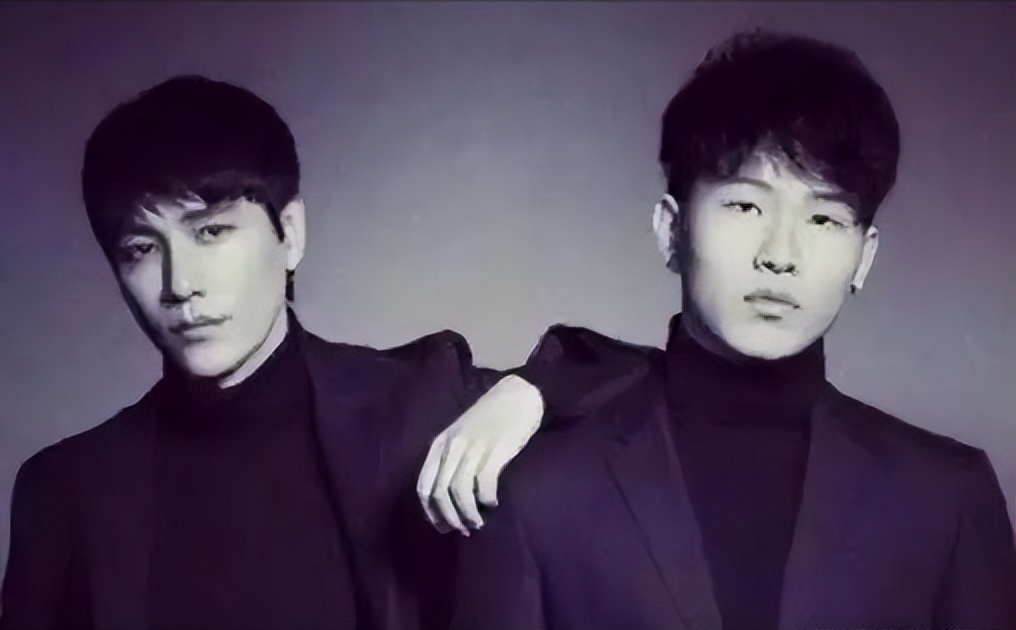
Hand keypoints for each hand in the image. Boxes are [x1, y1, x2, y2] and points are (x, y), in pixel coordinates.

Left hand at [417, 374, 542, 534]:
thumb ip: (451, 458)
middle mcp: (452, 447)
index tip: (442, 526)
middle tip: (462, 530)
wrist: (519, 395)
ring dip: (467, 514)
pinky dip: (486, 500)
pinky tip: (492, 503)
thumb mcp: (461, 434)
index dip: (430, 511)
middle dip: (448, 517)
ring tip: (477, 523)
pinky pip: (483, 485)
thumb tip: (449, 495)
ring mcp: (473, 448)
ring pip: (459, 492)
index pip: (424, 485)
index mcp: (440, 443)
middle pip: (439, 493)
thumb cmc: (491, 417)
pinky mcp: (494, 452)